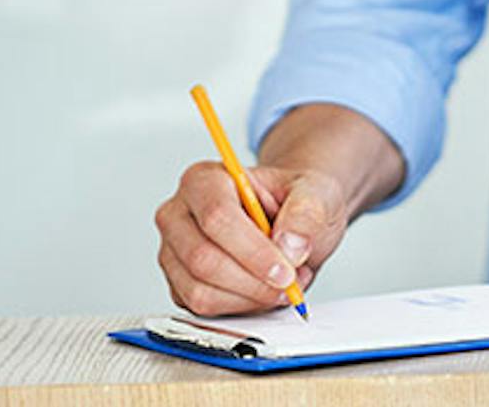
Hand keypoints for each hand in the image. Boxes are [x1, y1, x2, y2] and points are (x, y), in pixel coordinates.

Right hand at [153, 160, 351, 315]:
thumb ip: (306, 213)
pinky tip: (264, 289)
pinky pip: (203, 309)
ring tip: (283, 282)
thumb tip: (289, 246)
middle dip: (254, 281)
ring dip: (251, 297)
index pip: (217, 217)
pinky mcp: (179, 284)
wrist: (288, 220)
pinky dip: (241, 307)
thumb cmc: (292, 202)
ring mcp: (173, 252)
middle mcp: (179, 214)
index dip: (253, 251)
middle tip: (291, 282)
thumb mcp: (315, 193)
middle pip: (203, 259)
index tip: (286, 271)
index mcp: (204, 179)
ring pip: (201, 291)